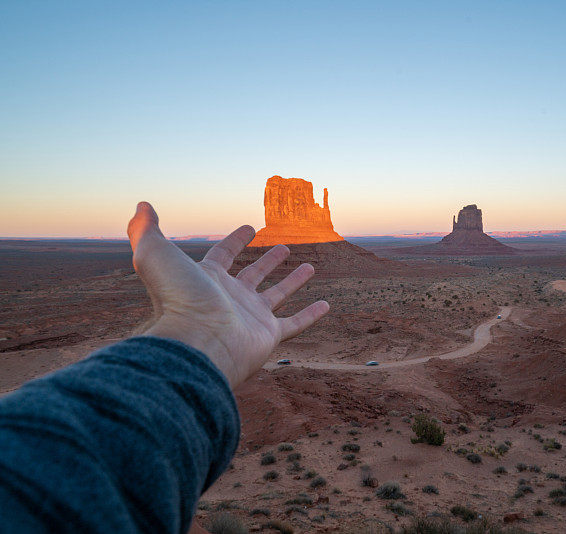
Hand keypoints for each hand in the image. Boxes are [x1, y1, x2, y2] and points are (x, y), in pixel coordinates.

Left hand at [127, 202, 328, 387]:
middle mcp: (230, 298)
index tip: (250, 228)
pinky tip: (326, 305)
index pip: (224, 256)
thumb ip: (146, 228)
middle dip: (268, 261)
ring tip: (309, 268)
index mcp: (207, 279)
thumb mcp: (155, 254)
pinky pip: (295, 323)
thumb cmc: (177, 299)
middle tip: (283, 248)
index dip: (235, 241)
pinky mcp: (268, 335)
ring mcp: (250, 317)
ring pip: (277, 296)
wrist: (197, 343)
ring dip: (293, 281)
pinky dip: (311, 315)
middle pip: (253, 276)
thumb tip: (142, 204)